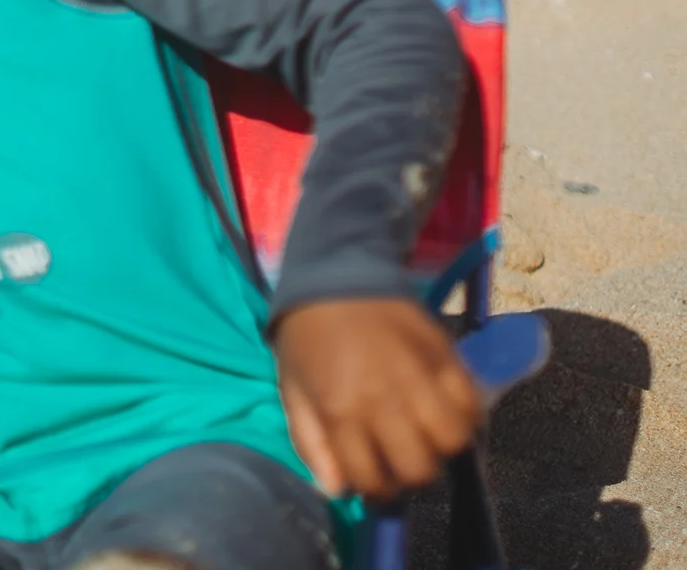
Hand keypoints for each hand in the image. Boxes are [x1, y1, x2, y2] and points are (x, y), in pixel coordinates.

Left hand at [274, 297, 482, 501]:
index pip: (374, 479)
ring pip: (454, 441)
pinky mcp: (445, 355)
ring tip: (425, 434)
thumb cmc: (307, 337)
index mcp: (341, 409)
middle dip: (411, 473)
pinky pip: (473, 404)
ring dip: (442, 447)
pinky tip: (446, 410)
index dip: (375, 489)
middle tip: (401, 457)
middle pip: (421, 468)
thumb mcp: (293, 389)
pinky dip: (466, 416)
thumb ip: (311, 442)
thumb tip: (337, 490)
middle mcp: (384, 398)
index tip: (375, 478)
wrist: (335, 275)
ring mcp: (419, 377)